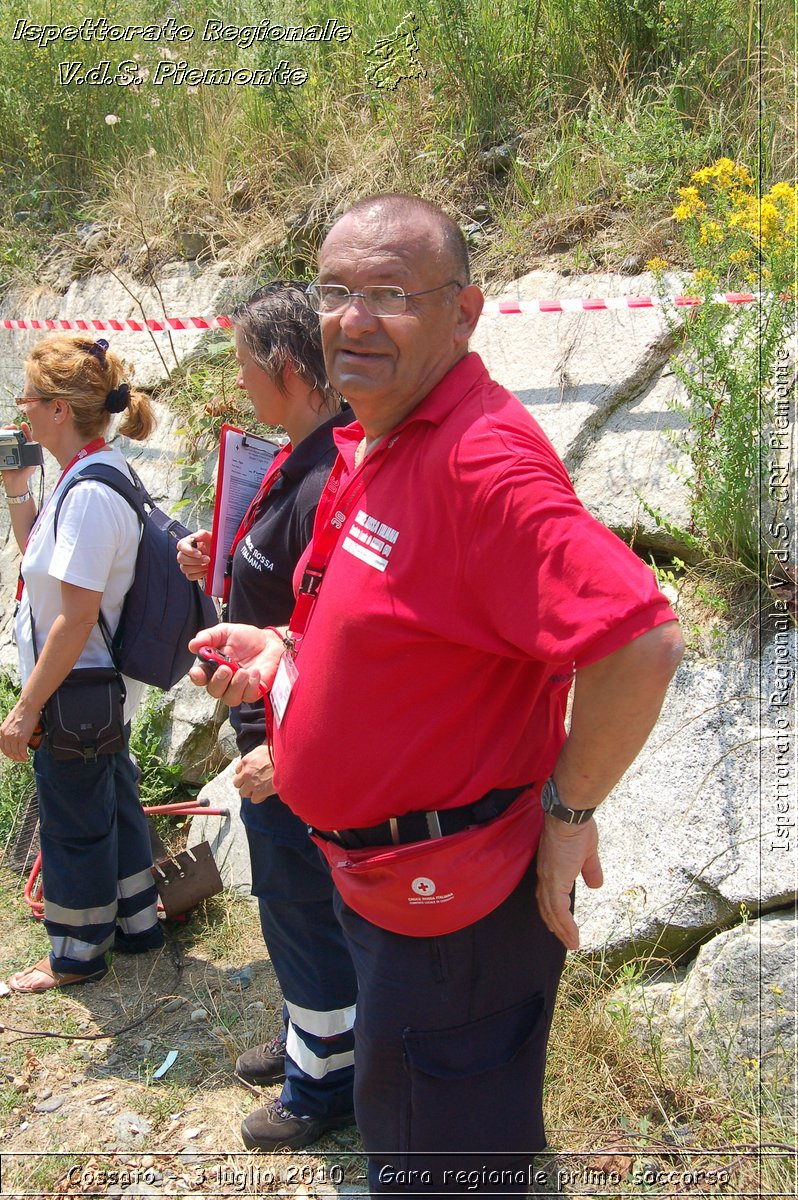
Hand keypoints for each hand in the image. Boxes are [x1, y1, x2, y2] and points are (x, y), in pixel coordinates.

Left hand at [0, 700, 39, 762]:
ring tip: (24, 759)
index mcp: (2, 731)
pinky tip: (27, 757)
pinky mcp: (22, 739)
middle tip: (19, 759)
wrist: (27, 707)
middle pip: (8, 751)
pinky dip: (24, 756)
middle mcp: (6, 735)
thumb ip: (10, 729)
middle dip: (14, 757)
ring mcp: (13, 738)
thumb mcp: (10, 721)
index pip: (2, 747)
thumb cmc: (22, 712)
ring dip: (19, 758)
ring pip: (15, 753)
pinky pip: (22, 751)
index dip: (7, 753)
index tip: (13, 755)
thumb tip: (15, 735)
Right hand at [1, 422, 36, 493]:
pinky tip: (0, 436)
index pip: (26, 438)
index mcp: (26, 451)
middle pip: (16, 436)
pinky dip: (0, 440)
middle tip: (12, 426)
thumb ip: (32, 462)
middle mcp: (18, 449)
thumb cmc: (24, 476)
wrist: (15, 484)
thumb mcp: (30, 467)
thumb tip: (33, 456)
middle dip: (13, 429)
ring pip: (8, 439)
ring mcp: (10, 451)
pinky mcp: (3, 455)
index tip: (23, 424)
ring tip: (6, 428)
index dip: (25, 430)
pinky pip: (1, 446)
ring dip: (6, 432)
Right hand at [176, 529, 210, 581]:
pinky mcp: (191, 573)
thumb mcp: (210, 536)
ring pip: (185, 568)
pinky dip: (199, 574)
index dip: (189, 551)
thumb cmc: (213, 545)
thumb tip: (195, 537)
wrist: (219, 555)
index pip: (181, 546)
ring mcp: (187, 564)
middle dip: (195, 560)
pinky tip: (206, 570)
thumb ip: (202, 534)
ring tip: (207, 565)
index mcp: (187, 543)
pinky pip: (190, 576)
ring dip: (198, 568)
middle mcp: (185, 554)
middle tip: (207, 559)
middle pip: (181, 559)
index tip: (199, 553)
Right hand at [188, 623, 284, 703]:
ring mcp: (239, 688)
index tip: (198, 672)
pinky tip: (255, 672)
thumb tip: (193, 645)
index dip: (197, 677)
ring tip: (243, 671)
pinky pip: (248, 696)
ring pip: (230, 698)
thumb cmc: (246, 638)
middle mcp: (225, 681)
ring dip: (235, 686)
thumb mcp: (225, 632)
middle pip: (214, 691)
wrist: (270, 641)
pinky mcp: (255, 691)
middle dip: (218, 681)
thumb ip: (209, 637)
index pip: (200, 678)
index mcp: (213, 667)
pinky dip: (251, 685)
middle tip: (226, 668)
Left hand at [233, 746, 275, 802]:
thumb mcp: (262, 749)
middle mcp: (246, 772)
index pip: (237, 770)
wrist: (286, 763)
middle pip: (237, 783)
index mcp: (246, 761)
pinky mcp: (259, 792)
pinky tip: (265, 794)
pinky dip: (259, 798)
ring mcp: (251, 783)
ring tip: (258, 790)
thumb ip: (255, 755)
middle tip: (252, 784)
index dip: (244, 773)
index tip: (250, 775)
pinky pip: (254, 799)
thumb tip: (255, 758)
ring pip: (242, 793)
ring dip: (250, 792)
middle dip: (244, 784)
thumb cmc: (277, 754)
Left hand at [535, 815, 602, 950]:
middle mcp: (545, 876)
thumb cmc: (578, 828)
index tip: (559, 922)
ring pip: (552, 912)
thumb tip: (596, 885)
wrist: (570, 817)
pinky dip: (565, 926)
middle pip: (546, 907)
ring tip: (571, 943)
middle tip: (563, 938)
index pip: (547, 894)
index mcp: (551, 867)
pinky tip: (572, 937)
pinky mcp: (555, 882)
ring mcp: (549, 880)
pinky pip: (559, 911)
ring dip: (561, 930)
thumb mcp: (587, 853)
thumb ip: (590, 870)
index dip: (553, 910)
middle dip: (554, 924)